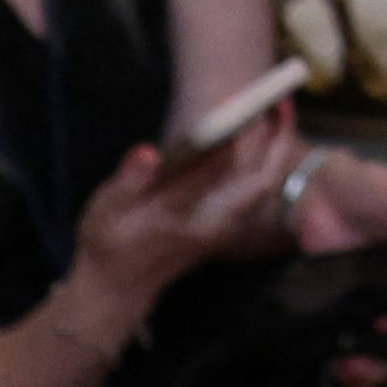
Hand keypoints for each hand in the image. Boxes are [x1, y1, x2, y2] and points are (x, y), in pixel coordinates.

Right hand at [59, 108, 291, 333]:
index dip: (230, 137)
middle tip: (279, 98)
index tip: (237, 101)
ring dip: (274, 149)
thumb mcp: (107, 210)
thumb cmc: (108, 242)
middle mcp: (211, 224)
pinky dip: (263, 161)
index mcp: (180, 216)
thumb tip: (148, 152)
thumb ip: (130, 180)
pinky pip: (255, 190)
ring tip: (276, 108)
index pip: (214, 173)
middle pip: (259, 181)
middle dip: (275, 140)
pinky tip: (260, 135)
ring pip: (262, 186)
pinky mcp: (224, 227)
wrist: (118, 289)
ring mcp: (222, 228)